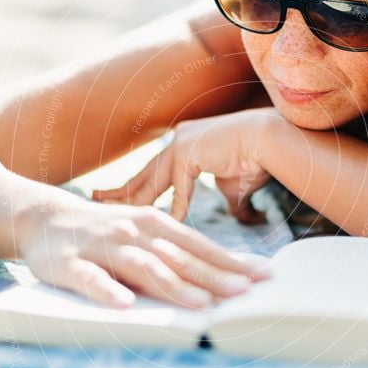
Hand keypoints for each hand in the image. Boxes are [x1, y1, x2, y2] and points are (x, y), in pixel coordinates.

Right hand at [16, 198, 270, 308]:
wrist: (43, 217)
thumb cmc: (106, 231)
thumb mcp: (145, 234)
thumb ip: (179, 252)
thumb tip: (228, 273)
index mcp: (155, 224)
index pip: (200, 245)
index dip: (232, 260)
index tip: (264, 276)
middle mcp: (134, 232)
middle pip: (179, 257)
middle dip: (214, 275)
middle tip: (245, 292)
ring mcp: (102, 247)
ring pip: (142, 266)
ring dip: (173, 285)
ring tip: (201, 302)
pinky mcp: (69, 264)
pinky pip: (89, 279)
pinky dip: (108, 291)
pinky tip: (125, 304)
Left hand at [92, 109, 277, 223]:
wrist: (272, 142)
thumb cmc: (255, 161)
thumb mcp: (231, 186)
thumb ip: (222, 197)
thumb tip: (236, 216)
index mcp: (183, 145)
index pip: (151, 171)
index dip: (134, 187)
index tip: (116, 199)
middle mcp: (177, 141)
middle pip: (142, 174)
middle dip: (118, 191)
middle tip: (94, 199)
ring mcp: (181, 143)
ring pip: (150, 180)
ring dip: (131, 200)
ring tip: (110, 212)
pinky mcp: (190, 151)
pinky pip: (179, 188)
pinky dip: (175, 209)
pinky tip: (166, 227)